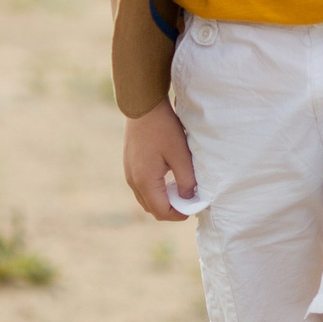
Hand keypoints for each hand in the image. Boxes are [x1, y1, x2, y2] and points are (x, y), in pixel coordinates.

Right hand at [122, 99, 196, 221]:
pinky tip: (169, 178)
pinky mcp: (129, 165)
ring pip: (145, 199)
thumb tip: (189, 198)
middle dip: (170, 210)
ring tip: (180, 189)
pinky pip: (141, 187)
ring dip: (162, 200)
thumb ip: (186, 181)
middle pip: (152, 208)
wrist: (142, 106)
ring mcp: (128, 173)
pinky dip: (155, 190)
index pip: (161, 212)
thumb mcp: (181, 155)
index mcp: (145, 180)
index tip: (194, 208)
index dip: (179, 215)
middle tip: (189, 200)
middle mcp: (133, 180)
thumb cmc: (163, 128)